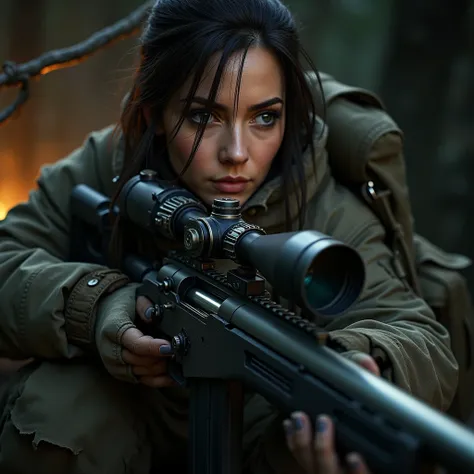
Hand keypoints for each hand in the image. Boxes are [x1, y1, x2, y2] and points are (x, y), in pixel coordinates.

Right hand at [94, 284, 174, 385]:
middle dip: (161, 358)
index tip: (169, 347)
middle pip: (140, 360)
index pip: (135, 344)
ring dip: (161, 368)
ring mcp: (115, 365)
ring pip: (142, 372)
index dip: (153, 347)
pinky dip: (159, 380)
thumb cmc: (120, 306)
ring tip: (176, 359)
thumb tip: (153, 314)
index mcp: (113, 330)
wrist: (102, 314)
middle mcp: (111, 351)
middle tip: (177, 351)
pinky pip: (142, 381)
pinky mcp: (121, 373)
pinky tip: (173, 375)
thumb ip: (144, 305)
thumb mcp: (133, 298)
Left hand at [284, 353, 378, 473]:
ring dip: (302, 442)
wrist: (349, 428)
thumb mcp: (369, 398)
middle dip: (324, 448)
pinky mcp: (310, 463)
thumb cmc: (364, 415)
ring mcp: (326, 468)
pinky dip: (292, 441)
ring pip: (311, 466)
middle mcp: (346, 471)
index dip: (360, 470)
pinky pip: (297, 457)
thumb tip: (368, 364)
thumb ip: (369, 380)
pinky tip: (289, 425)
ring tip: (299, 417)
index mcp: (368, 465)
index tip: (355, 456)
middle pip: (332, 472)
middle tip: (323, 421)